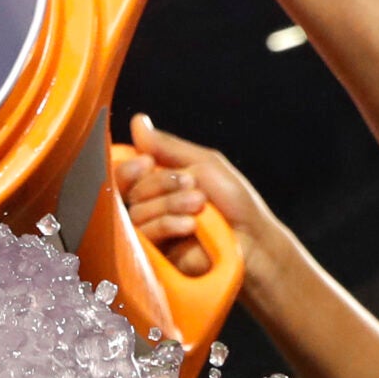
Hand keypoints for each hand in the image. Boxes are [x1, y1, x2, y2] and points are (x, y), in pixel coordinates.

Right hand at [118, 112, 275, 277]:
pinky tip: (190, 225)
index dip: (129, 166)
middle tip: (190, 181)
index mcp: (159, 183)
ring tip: (200, 203)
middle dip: (159, 182)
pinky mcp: (155, 256)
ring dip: (170, 203)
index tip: (146, 161)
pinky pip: (144, 234)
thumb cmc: (233, 202)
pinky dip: (167, 223)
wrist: (251, 240)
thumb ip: (167, 147)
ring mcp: (151, 232)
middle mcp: (151, 206)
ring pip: (137, 212)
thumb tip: (136, 121)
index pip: (127, 173)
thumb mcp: (203, 163)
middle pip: (130, 190)